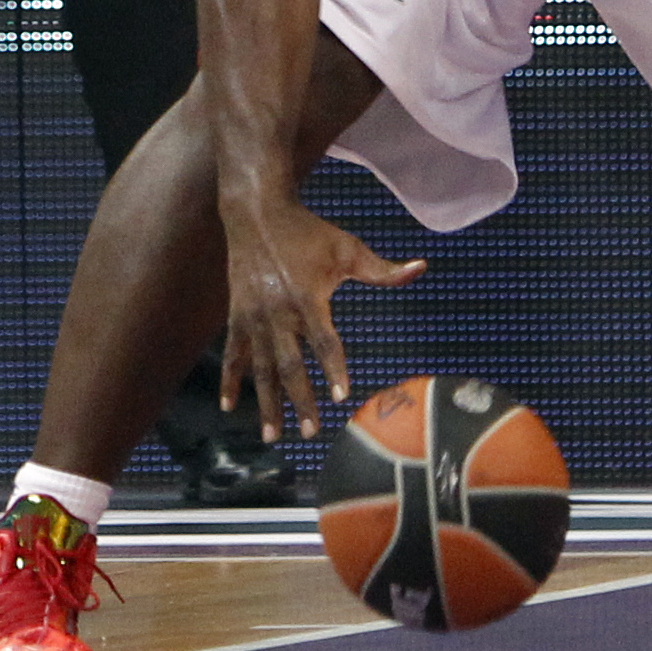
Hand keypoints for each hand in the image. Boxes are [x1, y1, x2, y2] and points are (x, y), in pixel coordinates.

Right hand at [217, 194, 424, 441]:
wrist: (258, 214)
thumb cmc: (309, 233)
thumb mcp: (348, 248)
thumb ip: (382, 269)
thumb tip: (422, 268)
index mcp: (307, 298)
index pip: (324, 342)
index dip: (334, 369)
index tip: (341, 397)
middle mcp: (278, 313)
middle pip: (291, 366)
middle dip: (301, 401)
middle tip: (312, 433)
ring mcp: (254, 318)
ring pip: (261, 370)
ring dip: (267, 404)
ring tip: (272, 437)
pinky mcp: (236, 316)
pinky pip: (233, 355)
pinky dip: (230, 380)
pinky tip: (229, 407)